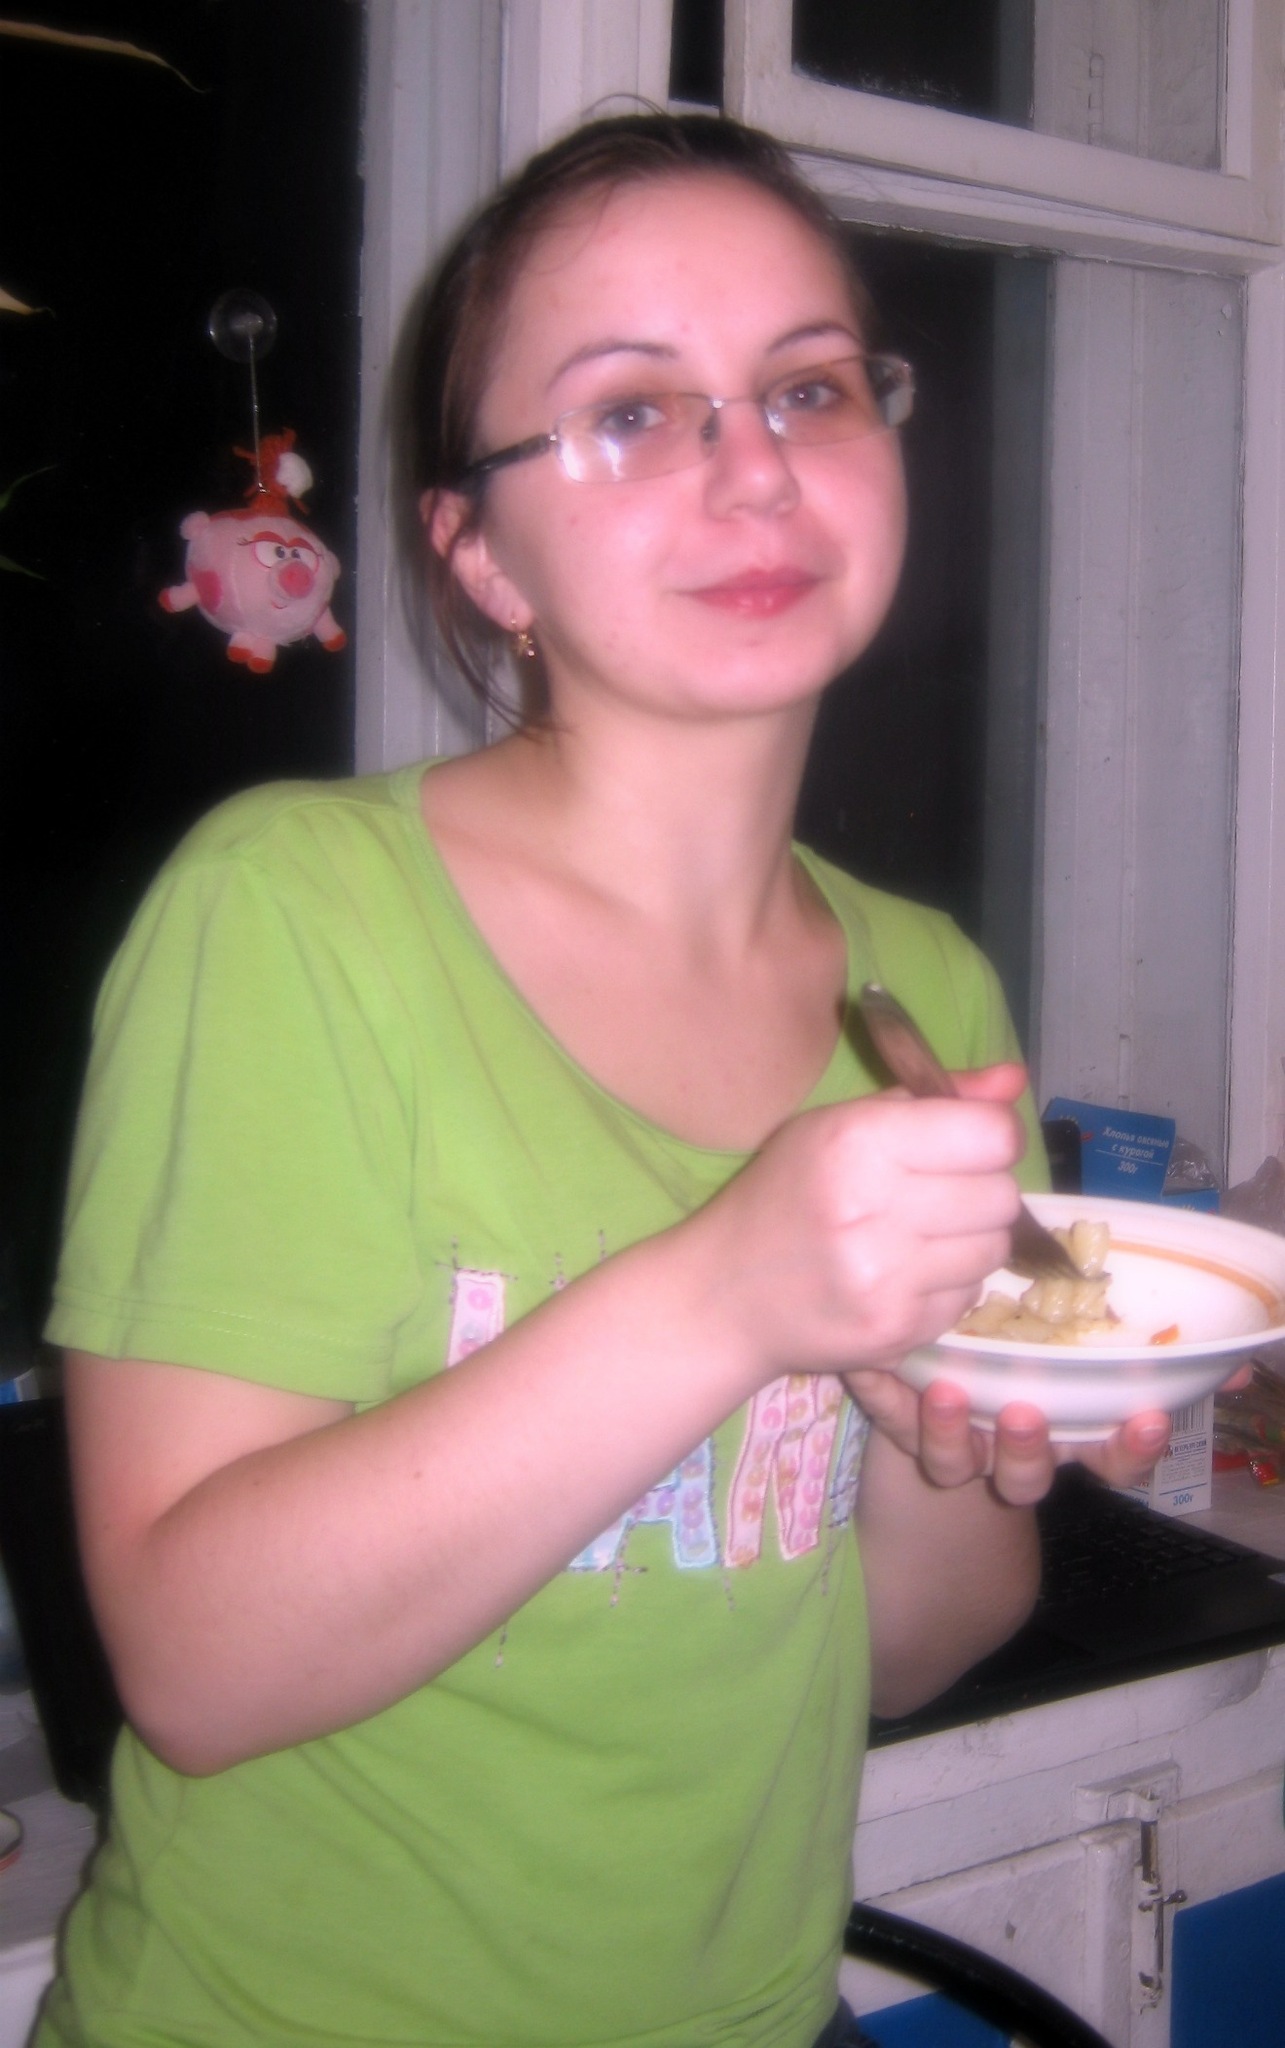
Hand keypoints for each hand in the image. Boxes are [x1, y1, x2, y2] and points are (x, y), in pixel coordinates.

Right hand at [701, 1063, 1027, 1382]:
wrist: (726, 1292)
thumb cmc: (786, 1194)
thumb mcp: (840, 1125)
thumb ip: (932, 1099)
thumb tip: (1013, 1081)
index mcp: (858, 1141)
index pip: (991, 1135)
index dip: (991, 1137)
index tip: (968, 1146)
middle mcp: (873, 1208)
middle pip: (1001, 1194)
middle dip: (981, 1191)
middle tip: (938, 1196)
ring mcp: (885, 1277)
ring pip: (994, 1249)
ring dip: (970, 1240)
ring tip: (920, 1237)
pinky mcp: (896, 1330)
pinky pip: (969, 1297)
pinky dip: (947, 1285)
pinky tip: (904, 1277)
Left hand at [843, 1372, 1173, 1505]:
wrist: (929, 1482)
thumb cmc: (1029, 1384)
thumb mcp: (1090, 1374)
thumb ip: (1160, 1367)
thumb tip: (1237, 1364)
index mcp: (1064, 1438)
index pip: (1110, 1459)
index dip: (1129, 1447)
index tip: (1143, 1421)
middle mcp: (1011, 1453)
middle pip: (1028, 1469)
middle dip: (1029, 1446)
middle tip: (1024, 1414)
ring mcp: (955, 1450)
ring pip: (955, 1457)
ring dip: (948, 1430)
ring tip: (942, 1392)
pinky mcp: (899, 1432)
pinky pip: (886, 1416)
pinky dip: (876, 1388)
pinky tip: (865, 1364)